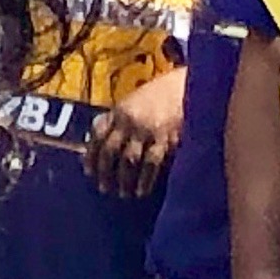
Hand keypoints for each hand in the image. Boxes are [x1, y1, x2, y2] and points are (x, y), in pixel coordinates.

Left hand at [85, 63, 184, 196]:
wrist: (191, 85)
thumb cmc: (161, 96)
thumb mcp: (134, 102)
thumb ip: (118, 121)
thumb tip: (98, 145)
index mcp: (119, 111)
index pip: (97, 135)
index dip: (91, 155)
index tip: (88, 171)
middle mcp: (129, 121)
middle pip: (110, 150)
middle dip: (105, 171)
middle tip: (104, 188)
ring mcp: (148, 130)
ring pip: (129, 160)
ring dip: (124, 179)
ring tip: (123, 193)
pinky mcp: (167, 138)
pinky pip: (152, 162)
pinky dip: (145, 179)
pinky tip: (142, 190)